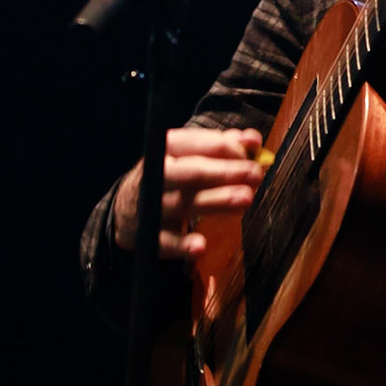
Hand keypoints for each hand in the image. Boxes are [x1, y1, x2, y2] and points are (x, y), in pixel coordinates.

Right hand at [112, 126, 264, 258]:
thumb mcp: (191, 155)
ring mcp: (152, 206)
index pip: (196, 144)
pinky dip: (182, 245)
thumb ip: (222, 146)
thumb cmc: (173, 177)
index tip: (252, 155)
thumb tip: (252, 140)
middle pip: (192, 173)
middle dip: (225, 172)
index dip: (226, 148)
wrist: (129, 208)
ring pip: (185, 204)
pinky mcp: (149, 236)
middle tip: (255, 173)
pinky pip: (166, 242)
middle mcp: (157, 175)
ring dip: (216, 201)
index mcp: (166, 150)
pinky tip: (200, 246)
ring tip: (245, 199)